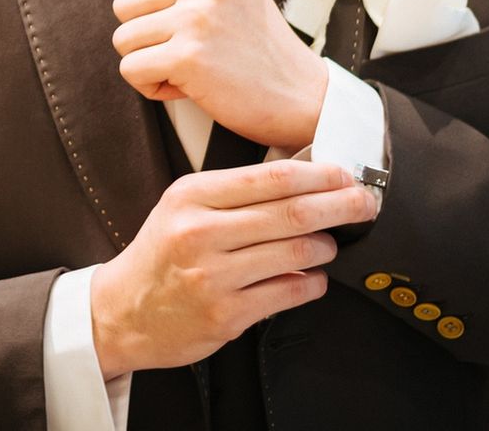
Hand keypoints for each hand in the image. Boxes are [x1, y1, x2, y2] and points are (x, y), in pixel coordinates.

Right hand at [90, 160, 378, 378]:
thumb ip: (233, 192)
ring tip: (328, 244)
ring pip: (296, 254)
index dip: (318, 175)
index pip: (270, 177)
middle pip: (291, 213)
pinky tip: (312, 278)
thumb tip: (301, 175)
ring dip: (325, 247)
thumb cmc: (162, 251)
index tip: (345, 174)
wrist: (123, 308)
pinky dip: (312, 284)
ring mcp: (212, 275)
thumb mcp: (183, 206)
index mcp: (191, 195)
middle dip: (339, 205)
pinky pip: (289, 293)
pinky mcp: (225, 314)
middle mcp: (200, 231)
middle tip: (365, 203)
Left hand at [99, 0, 327, 149]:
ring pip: (122, 38)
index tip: (188, 18)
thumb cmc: (251, 41)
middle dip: (146, 34)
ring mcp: (198, 15)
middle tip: (191, 47)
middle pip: (122, 3)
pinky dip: (151, 86)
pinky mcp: (189, 56)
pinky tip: (187, 86)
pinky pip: (130, 69)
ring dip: (149, 61)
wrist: (302, 94)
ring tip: (191, 66)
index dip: (150, 2)